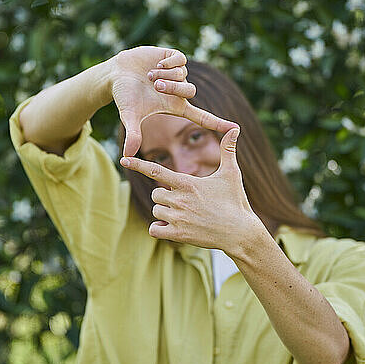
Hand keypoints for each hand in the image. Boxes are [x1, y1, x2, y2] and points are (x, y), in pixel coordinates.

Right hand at [110, 46, 238, 156]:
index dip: (217, 123)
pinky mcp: (173, 57)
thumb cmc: (125, 97)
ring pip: (183, 75)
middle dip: (172, 88)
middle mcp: (180, 90)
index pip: (201, 117)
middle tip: (155, 87)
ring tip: (149, 76)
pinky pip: (180, 60)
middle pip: (190, 91)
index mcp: (176, 106)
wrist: (117, 74)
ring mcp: (178, 73)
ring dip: (166, 76)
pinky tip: (156, 65)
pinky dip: (168, 63)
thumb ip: (133, 135)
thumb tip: (127, 156)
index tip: (234, 129)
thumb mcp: (130, 116)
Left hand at [120, 127, 263, 253]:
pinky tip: (173, 226)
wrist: (240, 232)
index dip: (138, 164)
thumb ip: (228, 150)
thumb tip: (235, 128)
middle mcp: (179, 200)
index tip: (124, 159)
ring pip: (156, 210)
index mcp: (187, 183)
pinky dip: (160, 228)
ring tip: (186, 214)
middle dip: (165, 196)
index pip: (155, 171)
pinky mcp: (178, 235)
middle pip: (156, 193)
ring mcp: (177, 218)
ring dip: (165, 212)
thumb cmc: (236, 202)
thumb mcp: (232, 174)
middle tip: (185, 201)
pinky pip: (154, 229)